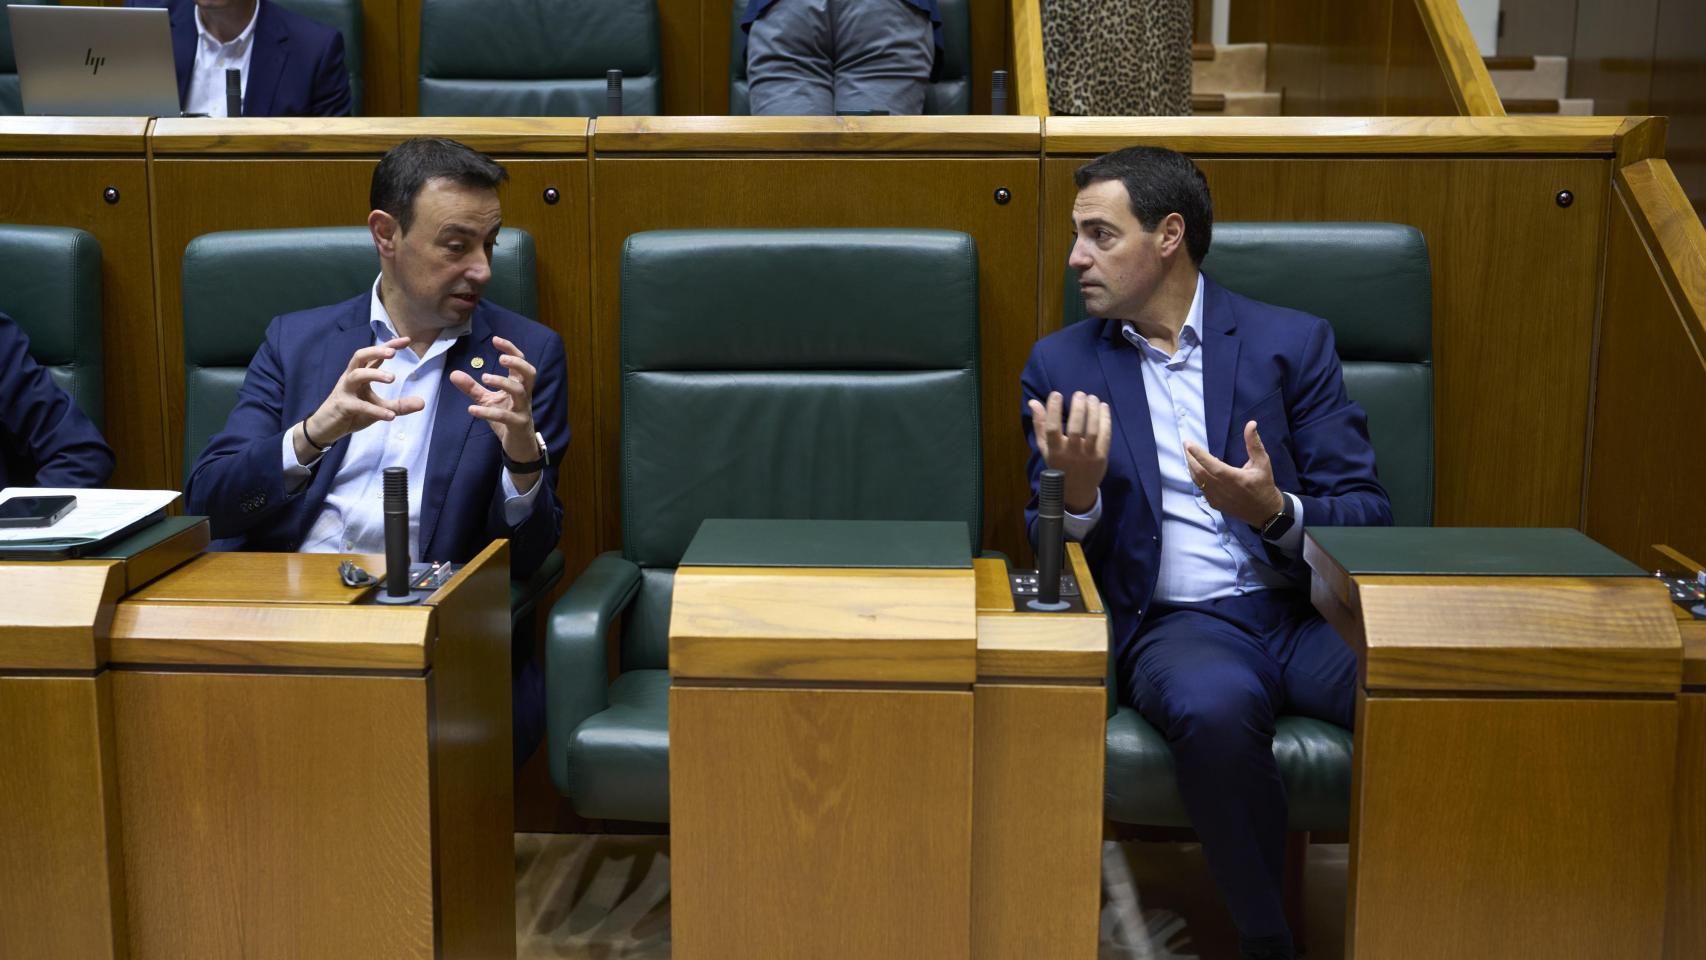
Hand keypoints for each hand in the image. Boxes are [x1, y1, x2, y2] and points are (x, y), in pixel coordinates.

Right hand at [299, 337, 425, 456]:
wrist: (325, 428)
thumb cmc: (351, 413)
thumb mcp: (378, 408)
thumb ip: (399, 405)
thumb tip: (423, 402)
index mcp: (360, 374)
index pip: (374, 355)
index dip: (389, 346)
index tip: (407, 340)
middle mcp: (351, 378)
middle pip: (360, 356)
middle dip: (375, 351)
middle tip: (393, 353)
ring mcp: (345, 391)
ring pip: (356, 375)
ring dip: (375, 374)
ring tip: (392, 378)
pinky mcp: (342, 406)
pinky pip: (359, 406)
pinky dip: (375, 410)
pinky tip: (391, 416)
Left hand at [450, 335, 539, 489]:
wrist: (518, 446)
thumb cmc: (506, 419)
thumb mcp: (487, 400)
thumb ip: (472, 387)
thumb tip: (453, 374)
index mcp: (519, 386)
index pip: (520, 363)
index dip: (511, 350)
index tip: (495, 340)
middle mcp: (524, 395)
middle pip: (530, 373)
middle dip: (517, 363)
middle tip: (501, 359)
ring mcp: (523, 410)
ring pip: (519, 391)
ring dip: (502, 382)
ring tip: (485, 377)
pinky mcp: (517, 425)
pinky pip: (505, 416)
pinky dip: (488, 412)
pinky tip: (471, 410)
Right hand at [1027, 390, 1111, 513]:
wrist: (1076, 491)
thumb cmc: (1058, 465)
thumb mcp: (1045, 448)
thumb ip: (1040, 425)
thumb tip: (1033, 402)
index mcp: (1054, 450)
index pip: (1052, 428)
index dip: (1054, 410)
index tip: (1056, 394)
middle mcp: (1071, 453)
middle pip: (1075, 428)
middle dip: (1078, 408)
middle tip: (1079, 393)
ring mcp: (1088, 455)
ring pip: (1092, 430)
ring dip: (1093, 411)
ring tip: (1092, 397)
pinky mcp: (1101, 456)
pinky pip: (1105, 435)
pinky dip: (1105, 419)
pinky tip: (1103, 407)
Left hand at [1183, 420, 1284, 527]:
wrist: (1265, 511)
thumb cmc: (1264, 484)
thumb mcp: (1263, 462)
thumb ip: (1254, 443)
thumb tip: (1251, 424)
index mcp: (1234, 478)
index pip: (1212, 465)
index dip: (1199, 455)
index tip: (1188, 444)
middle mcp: (1223, 489)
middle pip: (1199, 472)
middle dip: (1190, 457)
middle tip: (1186, 445)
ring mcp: (1217, 498)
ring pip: (1198, 480)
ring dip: (1192, 466)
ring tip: (1189, 454)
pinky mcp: (1214, 503)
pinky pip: (1201, 488)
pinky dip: (1197, 477)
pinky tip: (1197, 468)